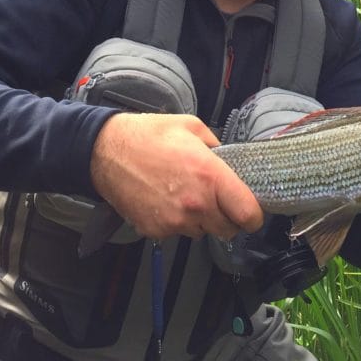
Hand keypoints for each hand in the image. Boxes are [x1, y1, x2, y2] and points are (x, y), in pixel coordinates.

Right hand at [90, 112, 263, 240]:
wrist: (106, 151)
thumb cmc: (149, 135)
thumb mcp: (192, 127)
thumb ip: (217, 147)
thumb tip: (230, 163)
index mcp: (210, 176)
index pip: (248, 215)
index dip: (253, 215)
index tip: (249, 210)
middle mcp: (196, 204)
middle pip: (228, 230)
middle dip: (227, 218)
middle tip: (216, 200)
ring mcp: (175, 221)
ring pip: (202, 232)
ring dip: (201, 220)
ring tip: (184, 194)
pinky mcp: (156, 230)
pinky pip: (177, 233)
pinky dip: (176, 222)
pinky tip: (165, 200)